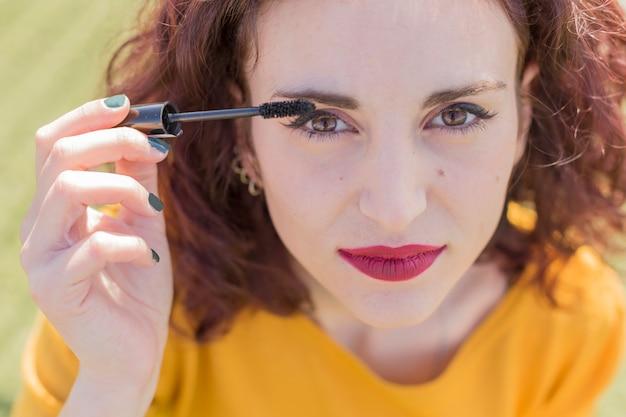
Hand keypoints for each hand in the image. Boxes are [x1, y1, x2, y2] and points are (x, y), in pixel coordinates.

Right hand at [19, 95, 173, 384]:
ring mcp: (40, 258)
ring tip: (155, 210)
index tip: (131, 108)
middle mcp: (39, 226)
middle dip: (115, 141)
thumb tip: (148, 135)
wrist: (134, 348)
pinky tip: (147, 258)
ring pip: (68, 190)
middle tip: (158, 151)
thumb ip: (139, 182)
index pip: (53, 143)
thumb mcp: (144, 223)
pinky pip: (93, 246)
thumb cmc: (136, 285)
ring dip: (124, 188)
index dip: (88, 117)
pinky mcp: (55, 289)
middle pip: (59, 155)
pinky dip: (131, 243)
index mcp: (55, 207)